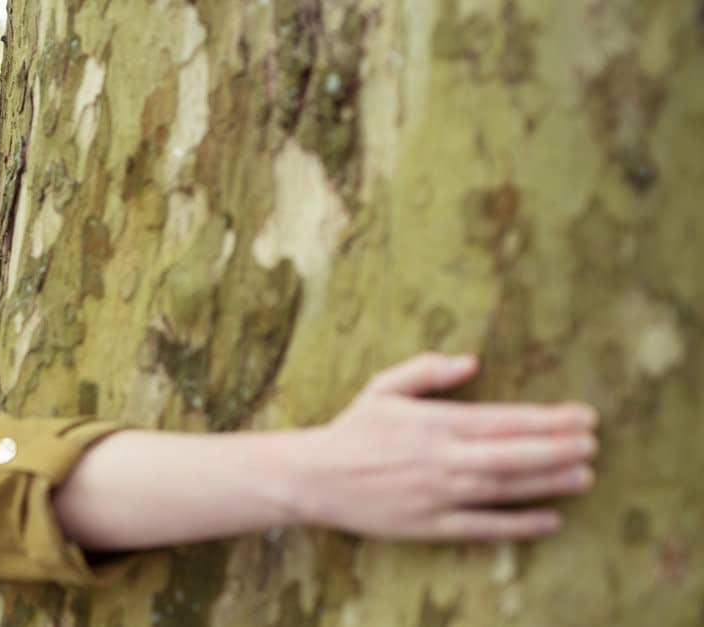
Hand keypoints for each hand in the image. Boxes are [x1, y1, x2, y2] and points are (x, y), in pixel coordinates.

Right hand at [299, 353, 597, 540]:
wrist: (315, 478)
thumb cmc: (353, 430)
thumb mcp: (384, 387)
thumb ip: (429, 371)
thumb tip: (474, 360)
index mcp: (433, 422)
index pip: (503, 420)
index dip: (547, 419)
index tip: (582, 416)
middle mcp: (441, 459)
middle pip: (513, 454)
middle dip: (559, 448)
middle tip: (594, 444)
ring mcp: (437, 495)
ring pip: (505, 489)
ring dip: (549, 482)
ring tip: (585, 476)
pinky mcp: (430, 526)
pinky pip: (483, 527)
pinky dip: (519, 525)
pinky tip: (551, 520)